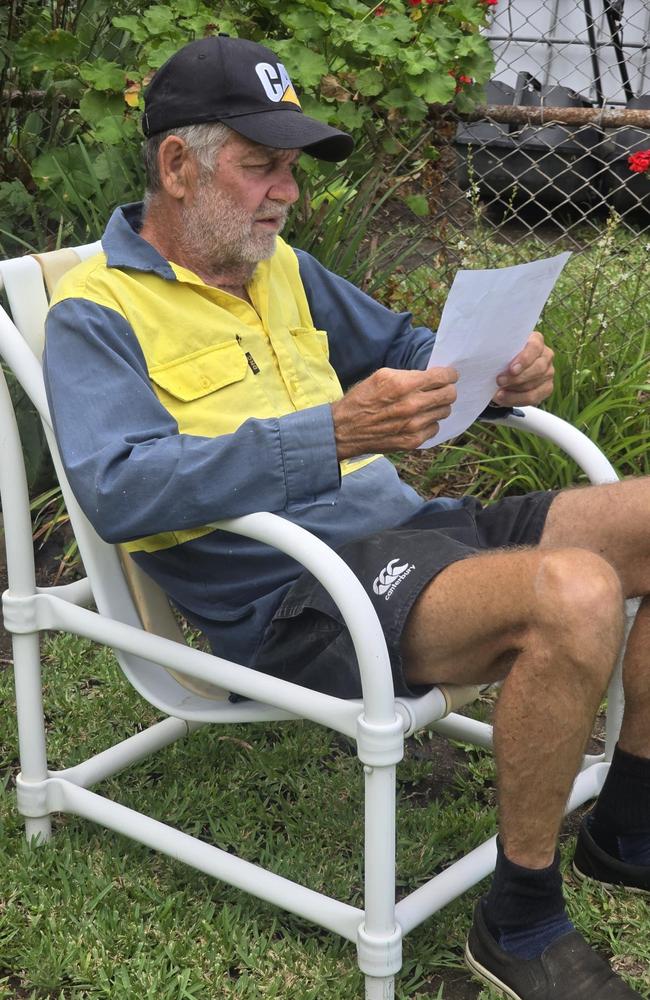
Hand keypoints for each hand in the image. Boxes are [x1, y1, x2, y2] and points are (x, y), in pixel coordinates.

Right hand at [331, 366, 457, 459]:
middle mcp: (412, 405)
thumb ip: (407, 374)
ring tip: (426, 405)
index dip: (449, 375)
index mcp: (404, 384)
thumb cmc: (362, 400)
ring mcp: (414, 425)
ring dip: (438, 407)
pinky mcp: (413, 441)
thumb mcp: (381, 376)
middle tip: (439, 390)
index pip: (444, 377)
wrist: (345, 430)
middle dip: (447, 390)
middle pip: (449, 395)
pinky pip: (435, 428)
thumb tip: (428, 376)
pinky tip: (417, 420)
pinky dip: (429, 423)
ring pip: (444, 412)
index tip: (448, 376)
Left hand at [492, 330, 553, 406]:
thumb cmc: (501, 357)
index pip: (534, 347)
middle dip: (517, 378)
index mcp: (535, 341)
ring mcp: (548, 372)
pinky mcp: (546, 388)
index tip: (511, 369)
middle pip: (538, 368)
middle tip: (499, 381)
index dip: (524, 359)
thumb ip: (497, 351)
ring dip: (514, 391)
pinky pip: (534, 397)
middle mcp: (545, 355)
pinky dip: (516, 400)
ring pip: (534, 384)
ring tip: (498, 393)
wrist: (503, 371)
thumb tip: (487, 357)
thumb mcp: (499, 351)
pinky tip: (504, 398)